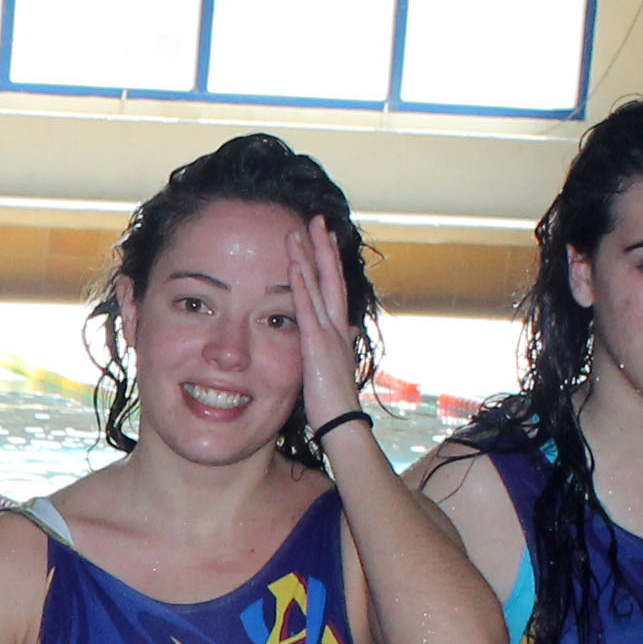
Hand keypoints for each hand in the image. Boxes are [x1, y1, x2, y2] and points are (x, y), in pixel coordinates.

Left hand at [287, 229, 365, 432]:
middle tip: (318, 220)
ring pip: (318, 286)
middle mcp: (336, 326)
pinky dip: (301, 285)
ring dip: (309, 257)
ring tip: (300, 230)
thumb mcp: (335, 367)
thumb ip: (339, 344)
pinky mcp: (315, 345)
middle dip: (324, 248)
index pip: (335, 288)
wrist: (341, 423)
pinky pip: (306, 309)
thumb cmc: (334, 401)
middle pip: (332, 278)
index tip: (326, 238)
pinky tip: (294, 265)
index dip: (331, 262)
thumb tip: (348, 330)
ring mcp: (327, 333)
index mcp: (338, 331)